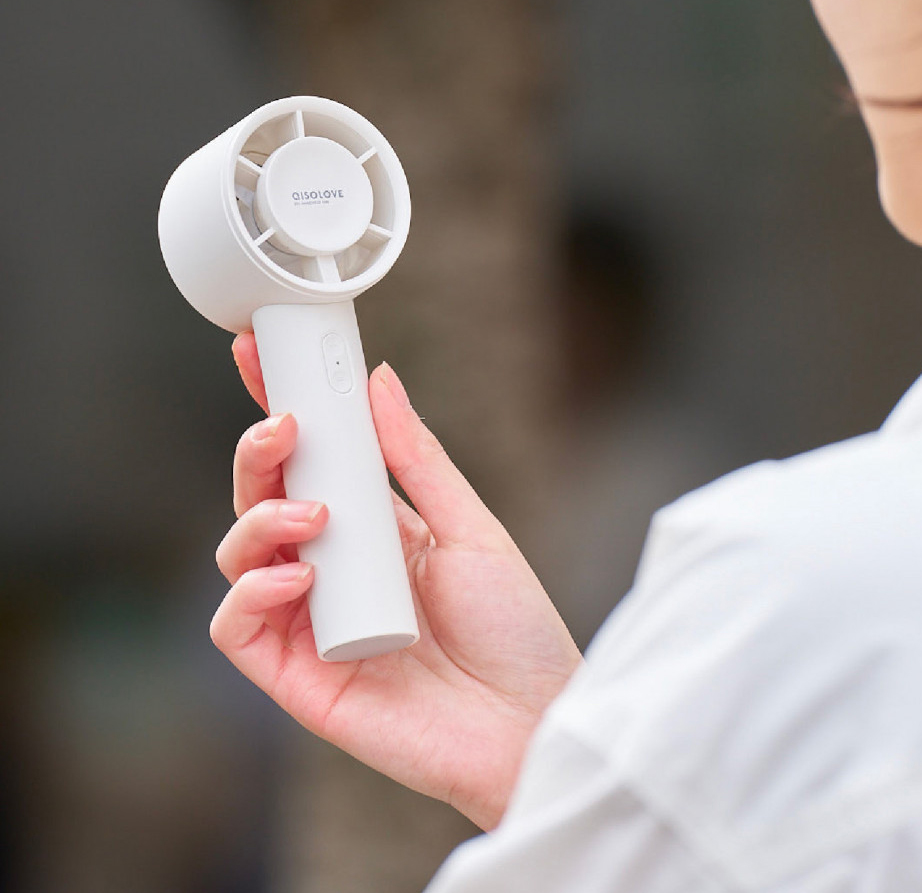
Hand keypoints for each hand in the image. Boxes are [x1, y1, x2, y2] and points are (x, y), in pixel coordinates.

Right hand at [210, 334, 582, 829]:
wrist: (532, 723)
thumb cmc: (514, 629)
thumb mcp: (470, 527)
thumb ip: (418, 458)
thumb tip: (380, 379)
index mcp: (373, 528)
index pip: (310, 460)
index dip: (278, 406)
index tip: (259, 350)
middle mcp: (332, 568)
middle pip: (263, 497)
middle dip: (259, 452)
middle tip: (284, 425)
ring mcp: (309, 620)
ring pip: (238, 554)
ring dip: (260, 518)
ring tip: (315, 517)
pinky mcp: (295, 675)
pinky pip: (236, 626)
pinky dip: (251, 592)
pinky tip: (297, 578)